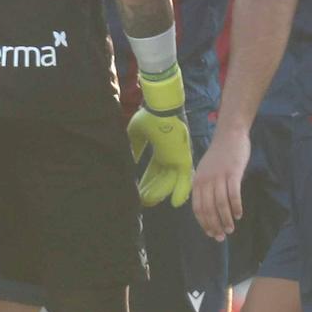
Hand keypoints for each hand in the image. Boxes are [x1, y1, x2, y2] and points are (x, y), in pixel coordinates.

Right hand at [127, 67, 193, 207]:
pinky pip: (184, 178)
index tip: (138, 192)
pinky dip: (181, 191)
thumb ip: (133, 148)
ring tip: (148, 202)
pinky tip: (175, 203)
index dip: (146, 181)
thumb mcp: (136, 135)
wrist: (160, 108)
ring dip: (160, 192)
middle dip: (151, 190)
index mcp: (161, 150)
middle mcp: (170, 156)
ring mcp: (177, 158)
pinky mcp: (183, 158)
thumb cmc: (149, 117)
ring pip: (170, 181)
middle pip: (161, 179)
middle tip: (141, 201)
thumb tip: (127, 160)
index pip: (154, 171)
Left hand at [190, 123, 248, 240]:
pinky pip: (233, 194)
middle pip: (208, 209)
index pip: (198, 208)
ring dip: (225, 219)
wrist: (229, 134)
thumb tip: (209, 208)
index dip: (204, 223)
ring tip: (231, 229)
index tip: (211, 234)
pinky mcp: (232, 173)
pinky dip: (235, 207)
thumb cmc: (219, 154)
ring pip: (220, 204)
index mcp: (197, 181)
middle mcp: (205, 180)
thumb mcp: (206, 171)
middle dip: (214, 225)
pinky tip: (238, 215)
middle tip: (222, 236)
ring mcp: (219, 176)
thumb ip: (206, 187)